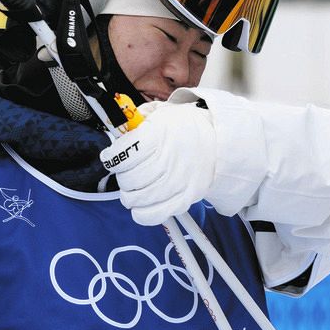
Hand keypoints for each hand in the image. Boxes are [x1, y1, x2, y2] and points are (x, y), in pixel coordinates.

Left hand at [100, 98, 217, 225]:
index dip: (111, 158)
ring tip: (134, 187)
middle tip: (127, 171)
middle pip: (128, 180)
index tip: (112, 157)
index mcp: (158, 136)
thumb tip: (115, 137)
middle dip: (122, 176)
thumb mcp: (159, 114)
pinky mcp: (184, 200)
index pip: (122, 156)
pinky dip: (141, 213)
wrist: (218, 141)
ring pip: (136, 199)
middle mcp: (167, 161)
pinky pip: (152, 215)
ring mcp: (177, 183)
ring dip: (129, 194)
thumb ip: (135, 124)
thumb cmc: (183, 128)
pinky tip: (141, 204)